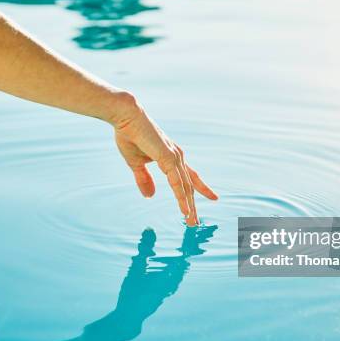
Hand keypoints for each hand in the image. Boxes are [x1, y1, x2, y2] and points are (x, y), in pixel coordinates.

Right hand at [111, 93, 217, 225]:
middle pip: (190, 186)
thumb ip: (144, 180)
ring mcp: (174, 158)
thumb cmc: (130, 136)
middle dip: (194, 205)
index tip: (213, 198)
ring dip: (189, 206)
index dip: (201, 188)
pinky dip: (182, 198)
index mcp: (171, 157)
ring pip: (185, 187)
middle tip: (197, 222)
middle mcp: (177, 157)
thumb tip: (150, 197)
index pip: (190, 177)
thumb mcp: (136, 163)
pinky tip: (185, 210)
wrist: (126, 117)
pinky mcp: (168, 159)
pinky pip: (177, 183)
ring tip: (192, 222)